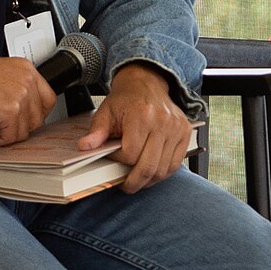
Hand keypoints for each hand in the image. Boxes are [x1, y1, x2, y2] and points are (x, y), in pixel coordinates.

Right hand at [0, 52, 56, 145]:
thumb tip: (21, 115)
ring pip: (25, 131)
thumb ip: (13, 89)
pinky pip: (9, 137)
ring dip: (5, 136)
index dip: (33, 116)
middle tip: (1, 130)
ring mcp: (20, 94)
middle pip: (38, 118)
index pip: (47, 99)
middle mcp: (26, 79)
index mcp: (25, 68)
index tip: (20, 122)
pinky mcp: (9, 109)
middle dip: (19, 128)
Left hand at [79, 63, 194, 192]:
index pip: (130, 154)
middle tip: (126, 186)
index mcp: (142, 115)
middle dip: (134, 182)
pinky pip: (175, 164)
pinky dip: (163, 173)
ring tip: (138, 180)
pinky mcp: (185, 133)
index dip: (119, 161)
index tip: (114, 157)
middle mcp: (162, 122)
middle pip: (148, 166)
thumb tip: (85, 147)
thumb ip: (97, 132)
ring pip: (163, 169)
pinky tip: (152, 173)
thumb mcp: (106, 111)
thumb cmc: (126, 99)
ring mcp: (176, 128)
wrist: (147, 83)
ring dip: (149, 180)